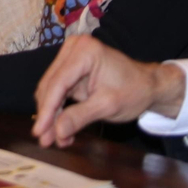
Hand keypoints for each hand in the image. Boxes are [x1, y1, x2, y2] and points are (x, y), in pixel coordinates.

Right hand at [32, 36, 185, 147]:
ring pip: (51, 89)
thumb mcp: (107, 107)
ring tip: (53, 139)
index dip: (47, 109)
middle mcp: (74, 48)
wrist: (148, 85)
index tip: (39, 131)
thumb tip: (56, 132)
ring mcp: (71, 56)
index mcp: (85, 51)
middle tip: (45, 140)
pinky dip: (59, 110)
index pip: (58, 83)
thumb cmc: (134, 91)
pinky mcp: (70, 67)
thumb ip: (79, 117)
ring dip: (52, 114)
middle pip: (51, 85)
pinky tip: (61, 129)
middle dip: (48, 114)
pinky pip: (59, 90)